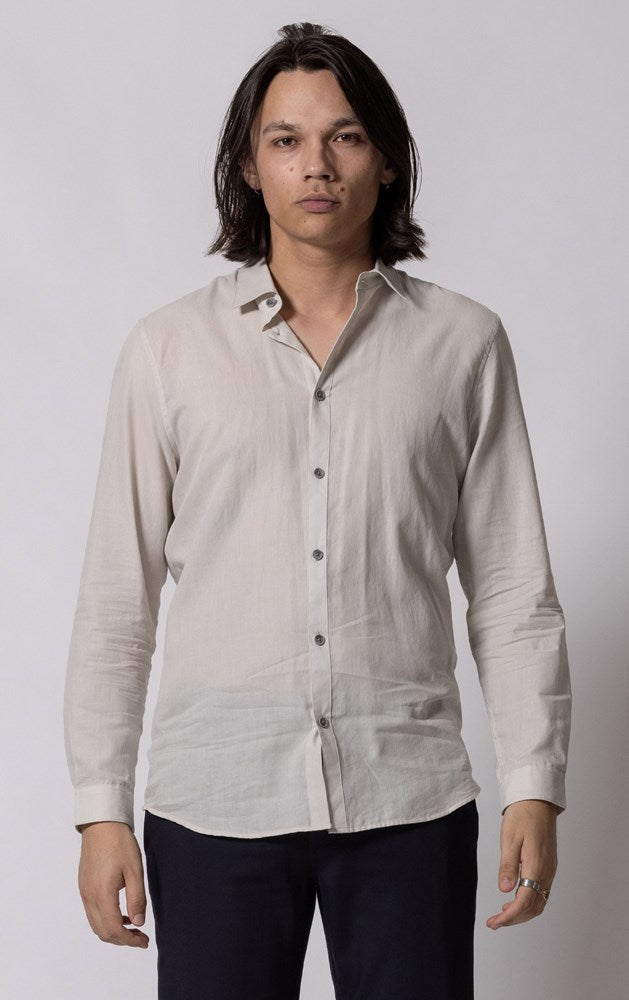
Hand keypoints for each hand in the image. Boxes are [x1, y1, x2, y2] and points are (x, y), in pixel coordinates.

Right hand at [78, 821, 149, 947]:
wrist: (101, 824)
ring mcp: (84, 892)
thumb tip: (138, 922)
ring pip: (96, 924)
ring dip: (114, 931)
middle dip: (122, 940)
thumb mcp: (134, 870)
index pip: (114, 930)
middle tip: (141, 937)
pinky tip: (121, 912)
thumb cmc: (119, 843)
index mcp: (102, 894)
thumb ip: (136, 898)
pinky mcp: (84, 886)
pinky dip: (106, 920)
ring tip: (133, 926)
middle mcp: (89, 897)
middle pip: (103, 932)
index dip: (129, 940)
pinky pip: (93, 913)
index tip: (144, 941)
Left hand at [486, 799, 558, 929]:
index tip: (494, 923)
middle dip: (514, 919)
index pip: (525, 902)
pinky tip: (513, 898)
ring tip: (501, 915)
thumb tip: (504, 890)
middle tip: (494, 923)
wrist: (538, 801)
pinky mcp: (548, 866)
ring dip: (521, 913)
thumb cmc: (522, 816)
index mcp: (537, 866)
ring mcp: (549, 870)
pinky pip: (541, 892)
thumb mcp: (510, 839)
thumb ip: (508, 865)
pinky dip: (528, 902)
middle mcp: (546, 872)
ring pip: (539, 902)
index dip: (509, 916)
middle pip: (533, 907)